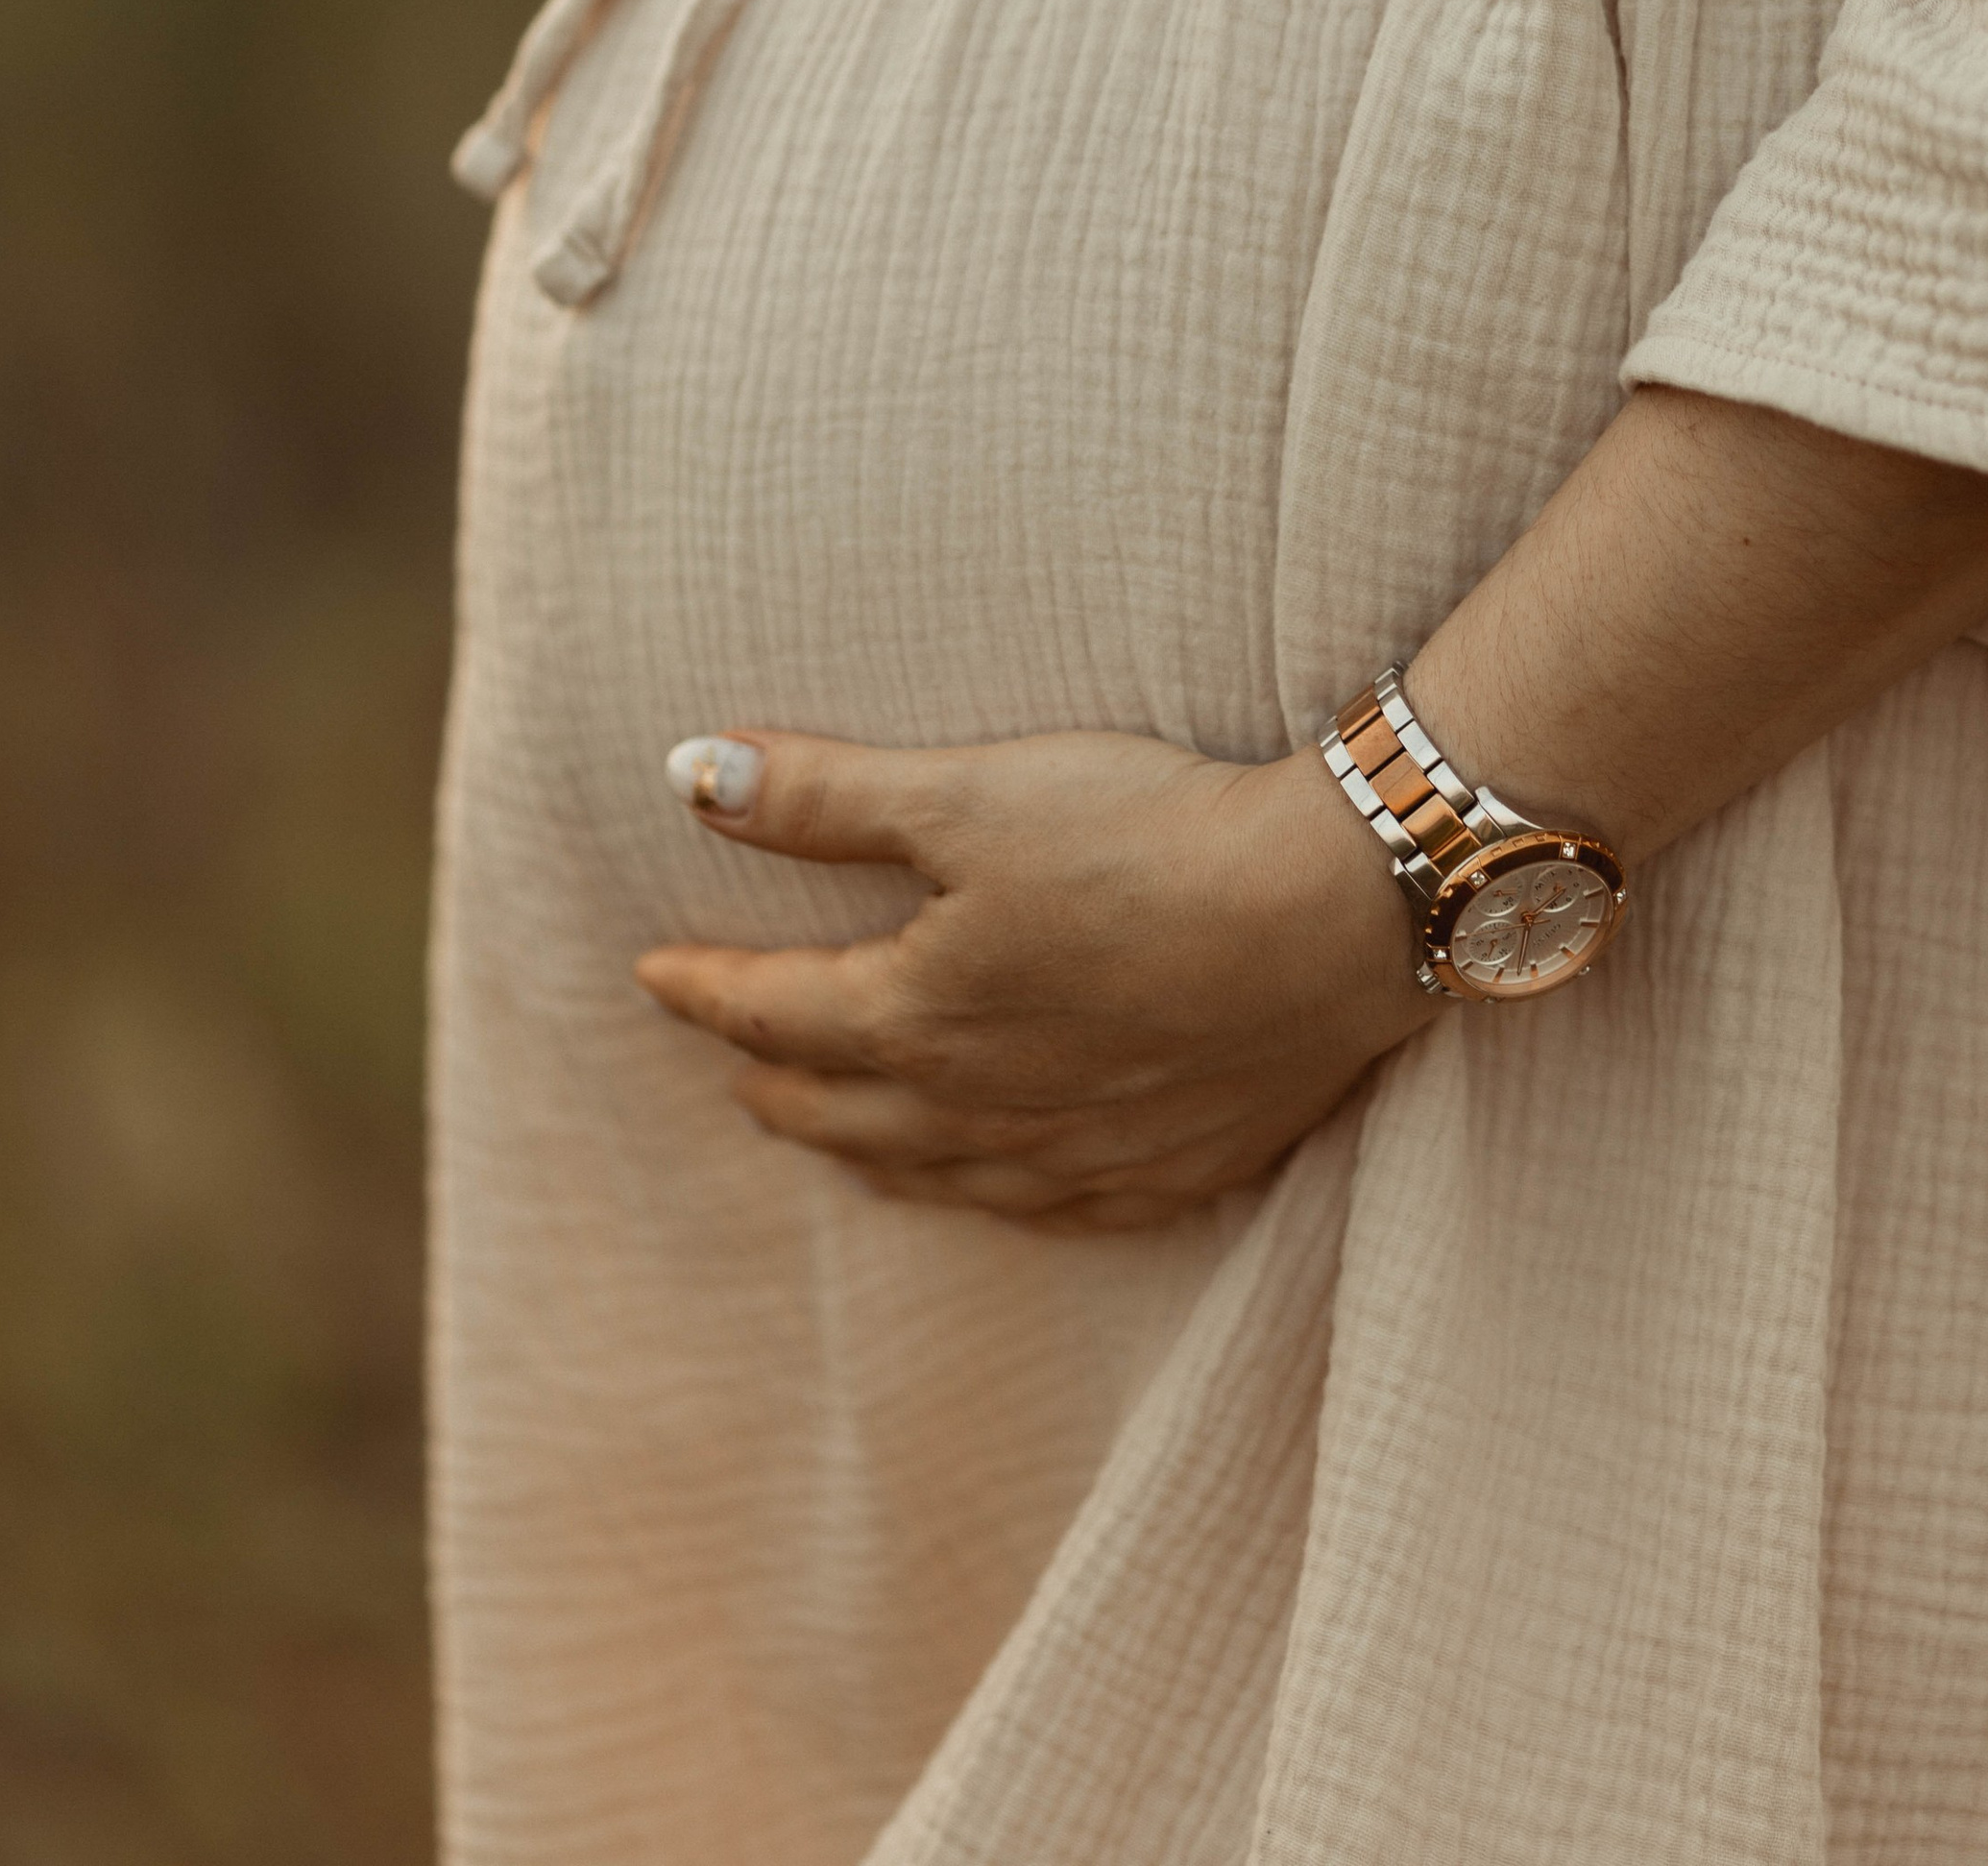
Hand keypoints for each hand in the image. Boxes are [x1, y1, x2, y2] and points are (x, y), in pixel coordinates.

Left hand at [636, 722, 1429, 1231]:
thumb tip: (687, 774)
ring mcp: (1081, 1155)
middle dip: (776, 1080)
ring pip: (939, 1173)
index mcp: (918, 1017)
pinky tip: (1000, 1185)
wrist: (1336, 915)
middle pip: (844, 1110)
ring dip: (870, 1150)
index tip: (652, 973)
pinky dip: (995, 1195)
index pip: (773, 1012)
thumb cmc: (1149, 838)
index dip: (704, 988)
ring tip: (836, 1133)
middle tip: (738, 1058)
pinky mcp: (1175, 1168)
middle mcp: (984, 1109)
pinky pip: (1052, 1211)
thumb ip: (825, 795)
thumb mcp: (970, 793)